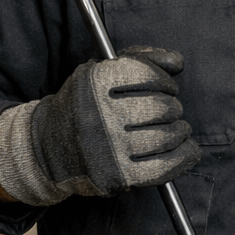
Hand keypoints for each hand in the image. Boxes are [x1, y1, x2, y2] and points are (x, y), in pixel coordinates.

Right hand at [0, 45, 200, 205]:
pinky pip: (164, 167)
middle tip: (167, 112)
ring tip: (176, 130)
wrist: (47, 148)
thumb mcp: (102, 70)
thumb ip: (141, 58)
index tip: (165, 87)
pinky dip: (184, 157)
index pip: (151, 76)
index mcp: (95, 83)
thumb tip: (177, 61)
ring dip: (180, 131)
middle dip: (172, 108)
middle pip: (163, 107)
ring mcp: (109, 148)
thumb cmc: (84, 105)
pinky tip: (187, 149)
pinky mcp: (118, 176)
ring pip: (167, 136)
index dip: (165, 81)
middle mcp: (101, 115)